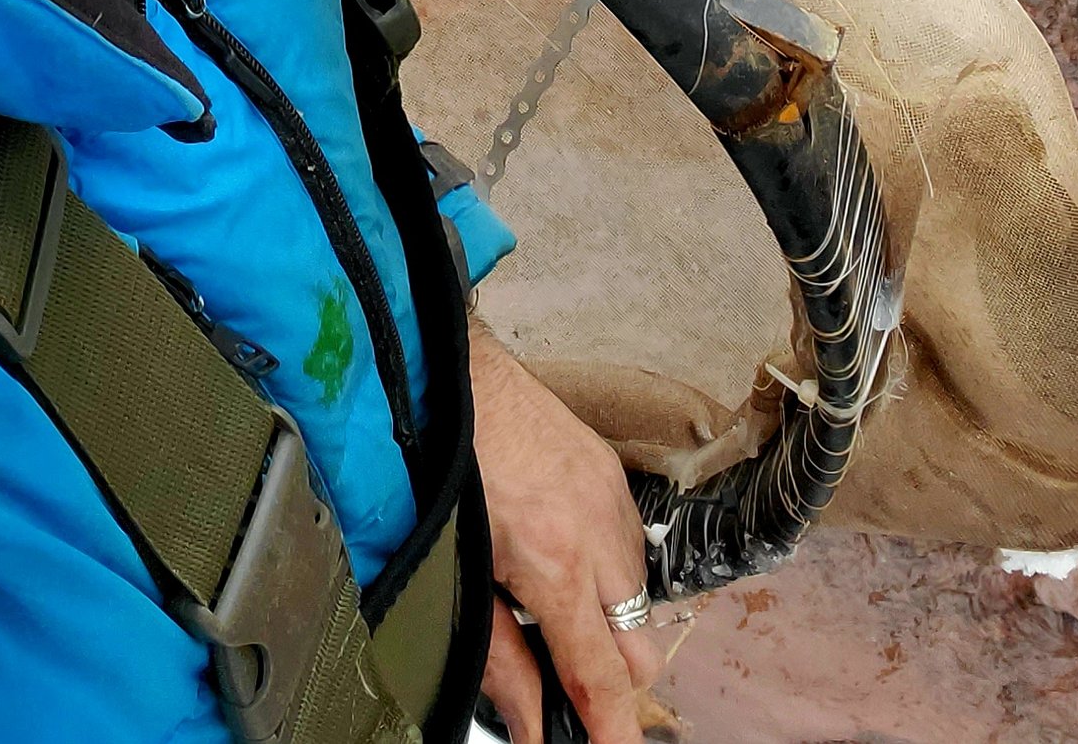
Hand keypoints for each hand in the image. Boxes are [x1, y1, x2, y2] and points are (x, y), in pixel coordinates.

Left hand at [468, 318, 663, 743]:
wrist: (446, 370)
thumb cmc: (438, 465)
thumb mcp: (459, 576)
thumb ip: (501, 660)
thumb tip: (531, 725)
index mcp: (555, 563)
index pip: (605, 675)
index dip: (614, 729)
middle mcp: (598, 531)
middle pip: (639, 649)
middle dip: (610, 675)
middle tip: (563, 670)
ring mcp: (611, 498)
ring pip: (639, 600)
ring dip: (607, 618)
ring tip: (547, 597)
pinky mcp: (611, 473)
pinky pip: (629, 547)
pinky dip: (605, 568)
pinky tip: (556, 551)